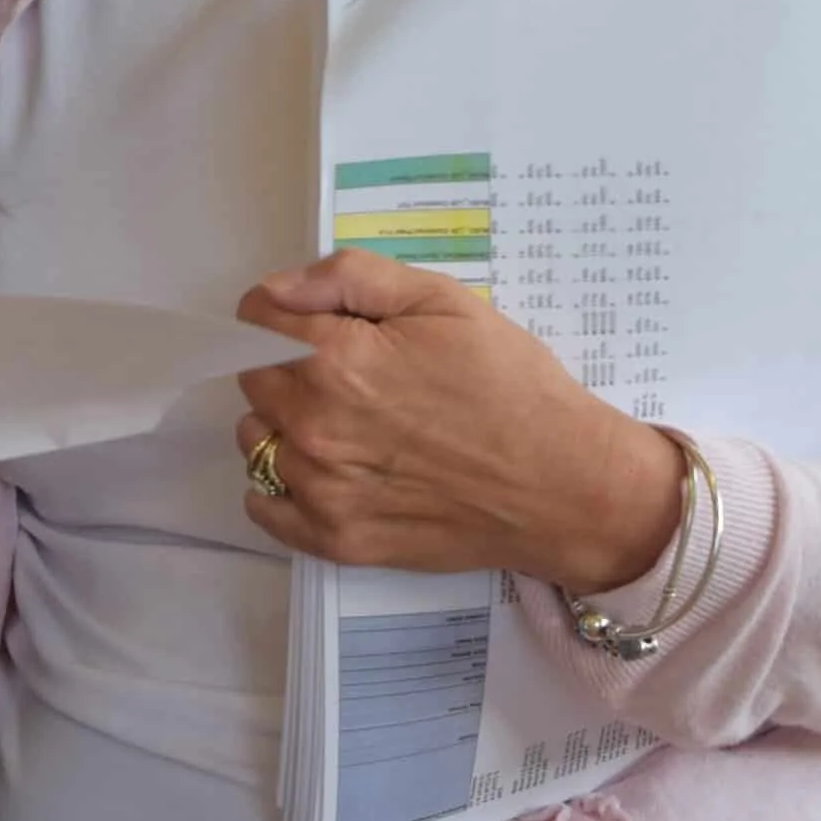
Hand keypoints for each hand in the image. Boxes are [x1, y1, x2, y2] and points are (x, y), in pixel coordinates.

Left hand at [233, 252, 682, 591]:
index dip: (282, 310)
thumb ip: (349, 278)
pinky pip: (265, 506)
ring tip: (346, 421)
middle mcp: (315, 426)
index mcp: (337, 360)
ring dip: (282, 422)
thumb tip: (278, 287)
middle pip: (252, 377)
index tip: (318, 320)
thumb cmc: (510, 384)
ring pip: (256, 440)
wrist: (568, 485)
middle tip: (348, 370)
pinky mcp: (338, 542)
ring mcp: (322, 491)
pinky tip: (328, 470)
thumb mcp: (441, 300)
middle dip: (285, 362)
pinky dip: (280, 486)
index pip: (252, 320)